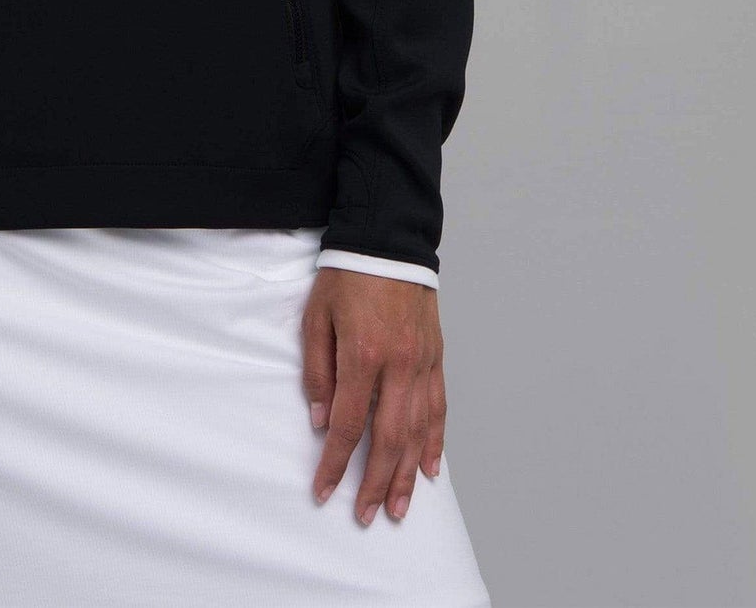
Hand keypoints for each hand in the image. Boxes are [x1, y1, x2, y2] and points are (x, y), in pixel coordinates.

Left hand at [301, 267, 445, 524]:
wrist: (387, 240)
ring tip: (400, 508)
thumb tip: (321, 421)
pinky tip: (431, 468)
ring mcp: (422, 363)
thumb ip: (318, 371)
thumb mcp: (316, 317)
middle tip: (366, 516)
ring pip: (418, 432)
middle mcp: (398, 366)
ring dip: (408, 475)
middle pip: (388, 439)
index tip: (324, 491)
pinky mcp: (436, 357)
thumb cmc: (346, 276)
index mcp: (362, 355)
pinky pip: (438, 408)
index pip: (346, 425)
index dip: (334, 464)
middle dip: (376, 483)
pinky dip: (435, 441)